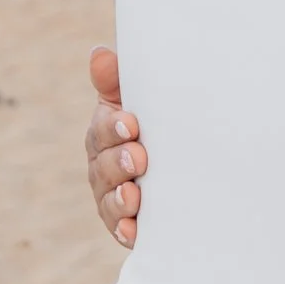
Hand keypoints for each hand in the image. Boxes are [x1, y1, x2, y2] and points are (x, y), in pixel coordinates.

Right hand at [86, 45, 145, 247]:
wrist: (185, 166)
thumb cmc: (154, 125)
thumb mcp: (135, 101)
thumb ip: (117, 81)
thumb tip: (100, 52)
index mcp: (105, 134)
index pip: (103, 130)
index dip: (114, 127)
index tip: (132, 124)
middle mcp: (104, 166)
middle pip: (103, 166)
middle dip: (119, 163)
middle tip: (139, 159)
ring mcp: (114, 195)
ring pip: (109, 199)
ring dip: (119, 199)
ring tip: (134, 197)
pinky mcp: (128, 222)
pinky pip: (121, 228)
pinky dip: (125, 229)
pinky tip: (133, 231)